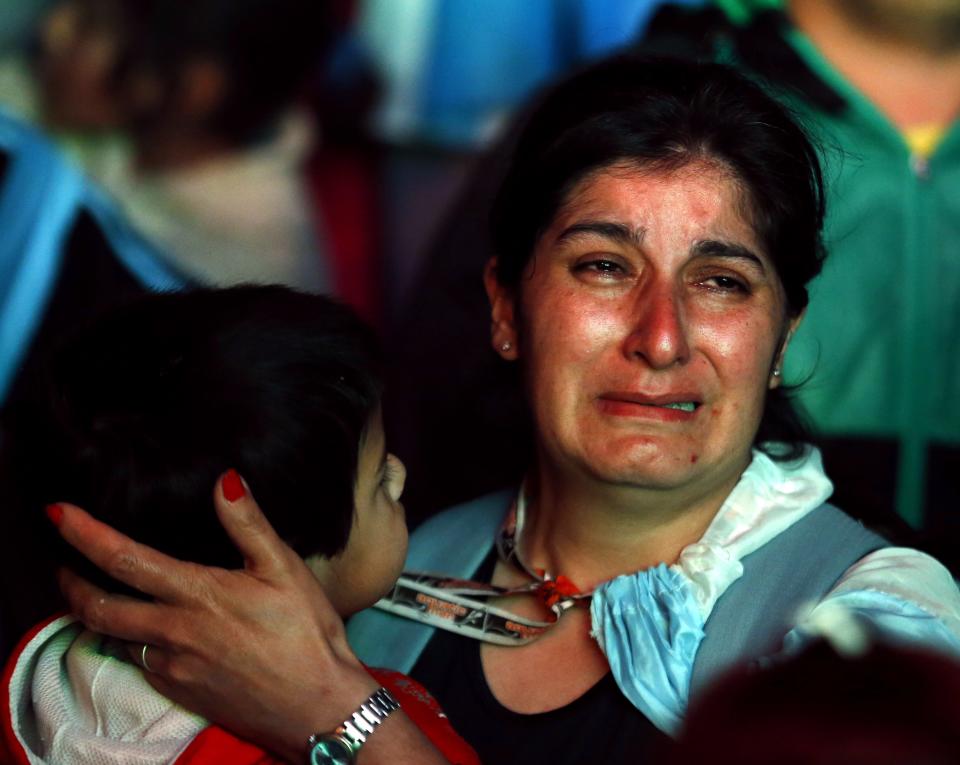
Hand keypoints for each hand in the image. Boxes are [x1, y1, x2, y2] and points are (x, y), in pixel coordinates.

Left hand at [54, 472, 444, 763]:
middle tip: (63, 563)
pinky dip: (131, 641)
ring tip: (101, 595)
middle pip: (98, 607)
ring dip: (96, 613)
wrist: (317, 706)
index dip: (85, 534)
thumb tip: (225, 480)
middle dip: (70, 582)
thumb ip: (249, 524)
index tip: (57, 514)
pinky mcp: (179, 691)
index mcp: (197, 595)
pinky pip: (140, 662)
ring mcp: (172, 666)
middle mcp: (174, 632)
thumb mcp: (285, 569)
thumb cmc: (307, 633)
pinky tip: (150, 632)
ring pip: (114, 638)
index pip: (124, 559)